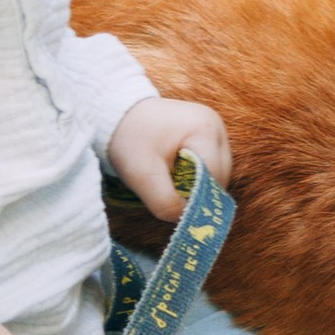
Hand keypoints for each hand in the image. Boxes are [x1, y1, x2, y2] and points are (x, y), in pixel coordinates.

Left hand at [108, 93, 231, 221]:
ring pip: (217, 171)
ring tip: (169, 180)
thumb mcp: (142, 176)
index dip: (198, 198)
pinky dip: (195, 174)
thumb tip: (186, 220)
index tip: (174, 207)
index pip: (214, 178)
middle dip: (198, 191)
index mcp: (205, 129)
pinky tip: (174, 172)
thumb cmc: (129, 141)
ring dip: (197, 184)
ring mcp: (214, 127)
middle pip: (220, 175)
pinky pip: (209, 163)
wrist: (115, 115)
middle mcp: (216, 125)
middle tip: (170, 194)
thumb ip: (166, 203)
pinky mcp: (206, 132)